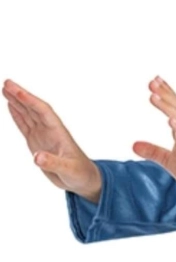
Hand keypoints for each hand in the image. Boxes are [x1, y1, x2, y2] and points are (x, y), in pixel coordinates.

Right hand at [2, 79, 101, 201]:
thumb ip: (53, 163)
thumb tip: (37, 157)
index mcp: (58, 133)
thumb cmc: (80, 173)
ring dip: (17, 102)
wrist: (83, 179)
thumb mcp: (68, 170)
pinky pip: (25, 125)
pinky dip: (17, 115)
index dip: (30, 101)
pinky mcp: (37, 142)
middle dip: (21, 96)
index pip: (43, 112)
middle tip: (7, 82)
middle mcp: (50, 131)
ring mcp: (43, 135)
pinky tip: (11, 106)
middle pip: (34, 109)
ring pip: (28, 114)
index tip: (17, 91)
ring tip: (5, 89)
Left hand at [132, 76, 175, 212]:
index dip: (165, 94)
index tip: (154, 81)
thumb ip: (152, 151)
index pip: (174, 109)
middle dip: (165, 94)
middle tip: (152, 81)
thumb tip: (133, 145)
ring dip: (167, 107)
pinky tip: (170, 120)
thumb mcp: (168, 161)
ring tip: (154, 95)